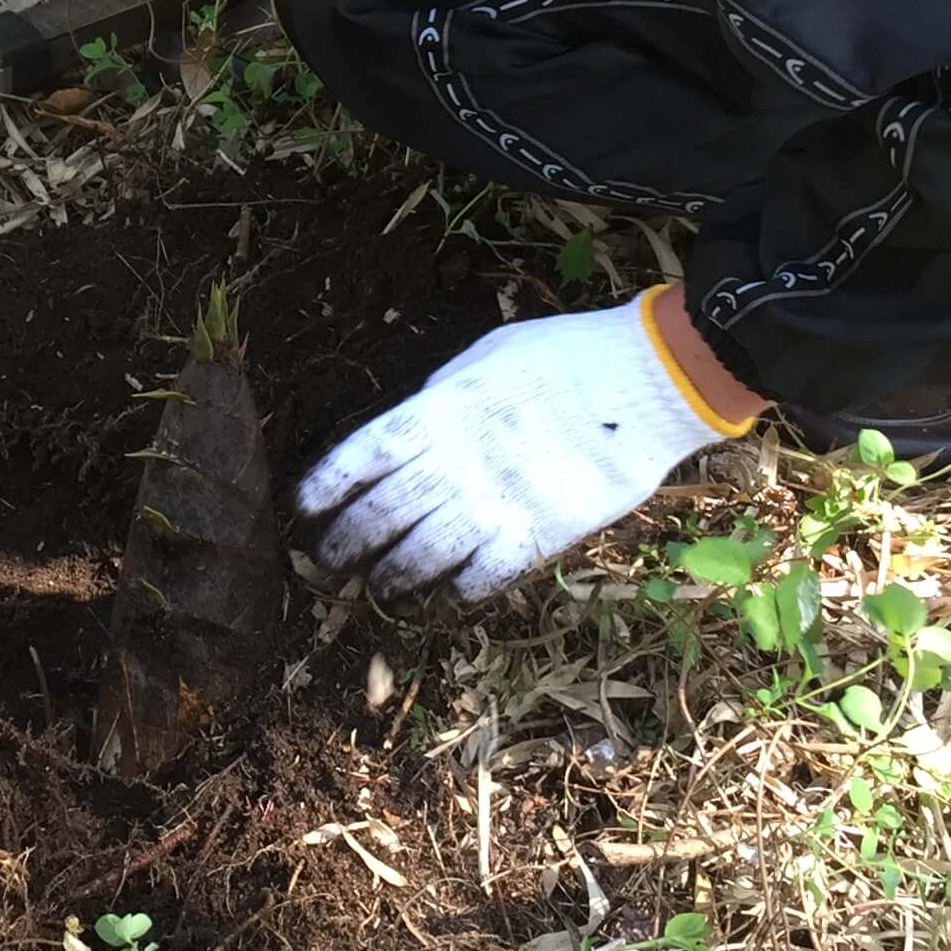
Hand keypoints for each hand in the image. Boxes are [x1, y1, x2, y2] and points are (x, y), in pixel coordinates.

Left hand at [295, 290, 752, 599]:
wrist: (645, 381)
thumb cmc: (563, 357)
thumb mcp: (485, 358)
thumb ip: (441, 398)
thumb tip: (411, 431)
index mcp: (438, 411)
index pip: (362, 455)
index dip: (327, 485)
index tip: (305, 508)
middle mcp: (456, 460)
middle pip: (382, 512)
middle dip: (348, 541)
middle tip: (330, 561)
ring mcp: (496, 500)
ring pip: (422, 552)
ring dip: (393, 574)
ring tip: (379, 586)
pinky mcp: (539, 532)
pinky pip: (484, 573)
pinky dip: (459, 587)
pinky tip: (447, 593)